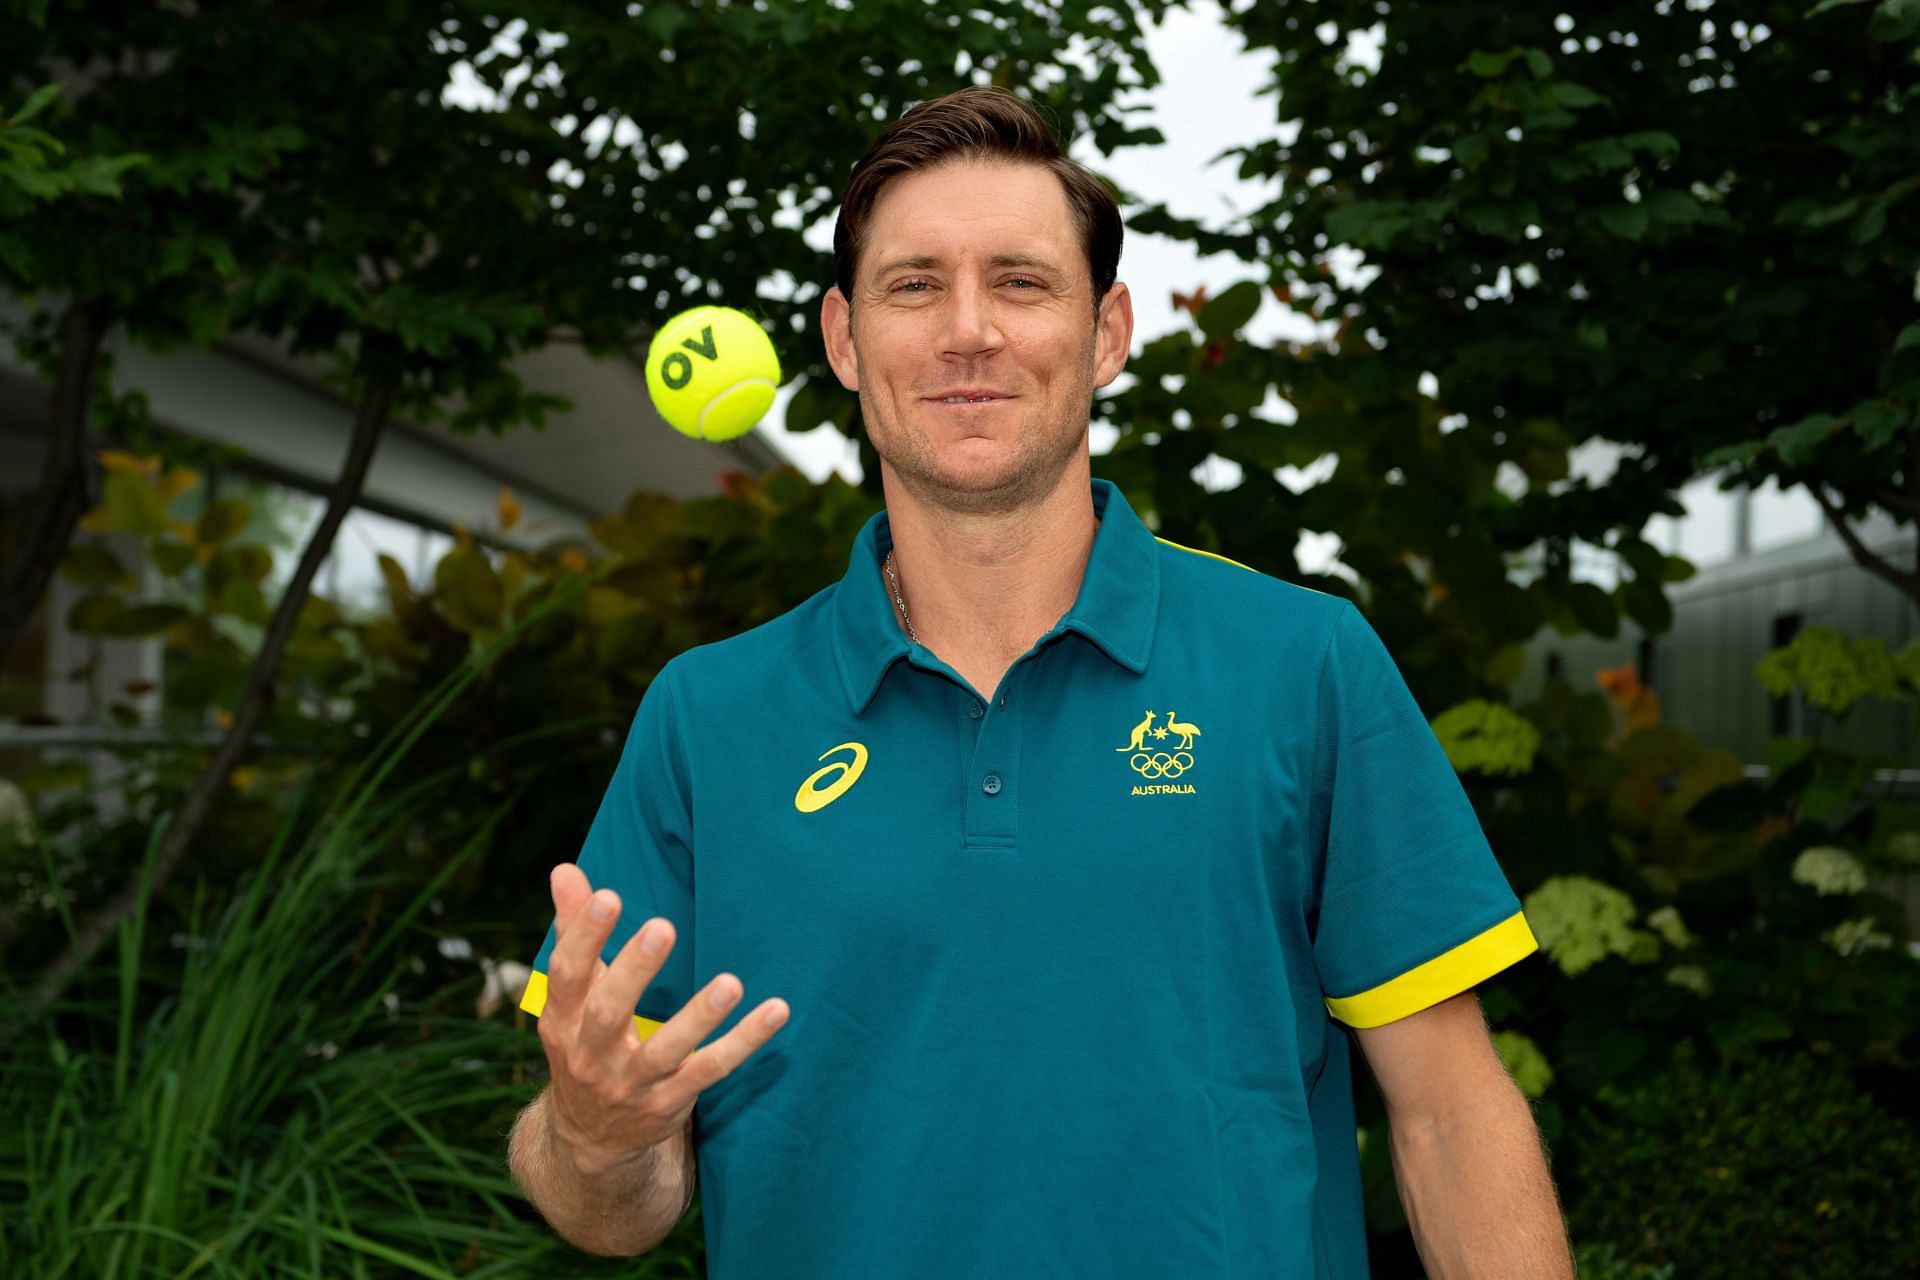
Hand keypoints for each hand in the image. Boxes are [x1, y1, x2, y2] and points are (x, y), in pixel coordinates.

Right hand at [537, 862, 788, 1173]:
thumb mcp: (571, 996)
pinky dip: (744, 1042)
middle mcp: (591, 1055)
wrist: (590, 1138)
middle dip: (634, 970)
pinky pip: (711, 1071)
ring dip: (698, 1017)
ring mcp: (631, 1084)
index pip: (566, 975)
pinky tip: (775, 1011)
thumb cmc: (587, 1041)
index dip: (584, 936)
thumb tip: (565, 870)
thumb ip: (573, 932)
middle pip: (608, 1012)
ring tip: (731, 983)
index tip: (609, 896)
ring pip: (665, 1051)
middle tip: (664, 925)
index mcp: (562, 1020)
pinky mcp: (670, 1103)